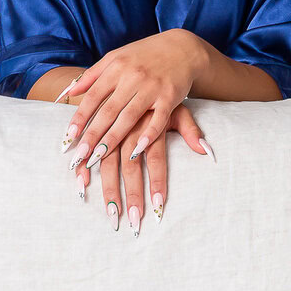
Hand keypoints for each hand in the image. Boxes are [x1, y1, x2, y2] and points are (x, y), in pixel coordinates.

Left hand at [63, 31, 204, 179]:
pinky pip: (158, 119)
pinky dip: (148, 135)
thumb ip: (92, 75)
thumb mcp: (116, 57)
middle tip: (79, 155)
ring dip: (113, 138)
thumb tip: (67, 92)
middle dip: (92, 134)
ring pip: (129, 117)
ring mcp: (152, 87)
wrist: (182, 47)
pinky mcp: (170, 96)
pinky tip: (137, 150)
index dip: (80, 117)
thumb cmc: (144, 55)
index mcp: (117, 67)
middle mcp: (133, 77)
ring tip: (98, 158)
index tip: (69, 137)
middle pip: (108, 110)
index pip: (93, 96)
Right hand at [78, 105, 206, 232]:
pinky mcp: (96, 126)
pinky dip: (84, 168)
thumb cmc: (161, 96)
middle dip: (132, 195)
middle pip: (130, 166)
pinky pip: (89, 152)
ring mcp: (111, 127)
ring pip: (108, 162)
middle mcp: (130, 127)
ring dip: (108, 189)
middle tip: (134, 223)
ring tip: (111, 214)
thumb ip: (191, 131)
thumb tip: (207, 152)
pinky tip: (83, 187)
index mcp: (152, 123)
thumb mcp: (178, 110)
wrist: (140, 67)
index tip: (158, 208)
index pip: (156, 158)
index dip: (157, 181)